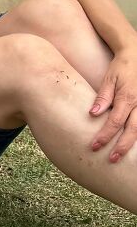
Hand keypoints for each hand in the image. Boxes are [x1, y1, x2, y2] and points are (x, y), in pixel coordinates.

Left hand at [90, 47, 136, 161]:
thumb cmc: (121, 67)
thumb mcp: (109, 79)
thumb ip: (102, 96)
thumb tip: (93, 113)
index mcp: (127, 97)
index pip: (115, 122)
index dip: (105, 135)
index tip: (95, 146)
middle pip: (132, 130)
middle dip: (122, 146)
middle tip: (111, 159)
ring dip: (133, 144)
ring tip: (123, 156)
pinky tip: (135, 145)